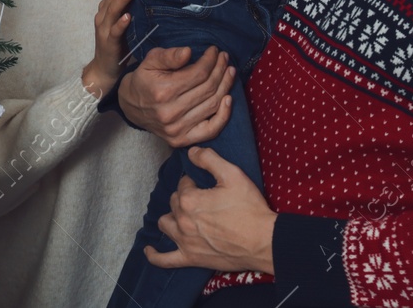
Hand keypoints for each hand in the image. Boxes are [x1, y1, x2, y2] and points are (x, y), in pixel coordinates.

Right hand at [82, 0, 137, 99]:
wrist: (104, 70)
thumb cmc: (120, 46)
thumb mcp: (129, 26)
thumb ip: (137, 12)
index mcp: (109, 9)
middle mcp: (104, 15)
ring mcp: (104, 28)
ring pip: (113, 8)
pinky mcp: (108, 42)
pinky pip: (114, 31)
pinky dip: (120, 23)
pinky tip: (127, 17)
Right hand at [117, 45, 233, 147]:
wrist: (130, 106)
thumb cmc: (143, 79)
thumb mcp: (150, 61)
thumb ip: (169, 56)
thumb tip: (188, 52)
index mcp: (163, 91)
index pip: (198, 74)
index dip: (210, 60)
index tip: (214, 51)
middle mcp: (171, 112)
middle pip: (208, 88)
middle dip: (220, 70)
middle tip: (224, 58)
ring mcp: (177, 129)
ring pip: (212, 105)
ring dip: (225, 86)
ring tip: (229, 71)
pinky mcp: (182, 140)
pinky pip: (211, 130)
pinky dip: (224, 115)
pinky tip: (229, 99)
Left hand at [145, 147, 277, 274]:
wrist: (263, 241)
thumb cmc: (249, 208)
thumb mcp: (233, 174)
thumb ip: (209, 159)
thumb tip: (191, 152)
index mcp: (190, 200)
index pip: (182, 184)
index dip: (193, 181)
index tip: (205, 184)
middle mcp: (182, 221)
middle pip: (174, 203)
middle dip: (184, 197)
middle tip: (202, 198)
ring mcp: (185, 241)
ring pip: (166, 224)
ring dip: (171, 217)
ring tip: (182, 215)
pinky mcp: (191, 258)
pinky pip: (165, 260)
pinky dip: (155, 256)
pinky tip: (148, 250)